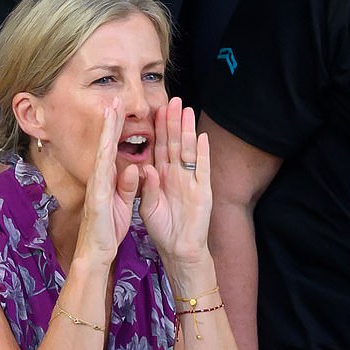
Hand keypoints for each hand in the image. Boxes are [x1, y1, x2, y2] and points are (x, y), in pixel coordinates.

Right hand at [75, 98, 139, 267]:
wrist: (95, 252)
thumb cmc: (108, 229)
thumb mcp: (122, 203)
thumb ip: (127, 186)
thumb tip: (133, 168)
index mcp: (107, 181)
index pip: (112, 150)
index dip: (116, 130)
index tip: (119, 110)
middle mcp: (99, 180)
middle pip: (105, 146)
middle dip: (109, 122)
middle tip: (114, 99)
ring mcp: (97, 188)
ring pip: (102, 154)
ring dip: (106, 133)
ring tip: (111, 111)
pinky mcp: (98, 199)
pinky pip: (102, 175)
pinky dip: (105, 158)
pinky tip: (108, 145)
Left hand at [139, 98, 211, 264]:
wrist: (179, 249)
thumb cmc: (162, 229)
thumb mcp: (148, 208)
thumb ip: (148, 188)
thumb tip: (146, 167)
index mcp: (161, 177)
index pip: (159, 148)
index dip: (157, 130)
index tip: (155, 110)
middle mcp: (176, 175)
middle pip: (174, 143)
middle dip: (173, 122)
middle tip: (173, 100)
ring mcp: (191, 181)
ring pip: (188, 150)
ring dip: (188, 131)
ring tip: (187, 110)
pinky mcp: (202, 190)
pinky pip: (202, 168)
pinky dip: (202, 153)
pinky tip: (202, 137)